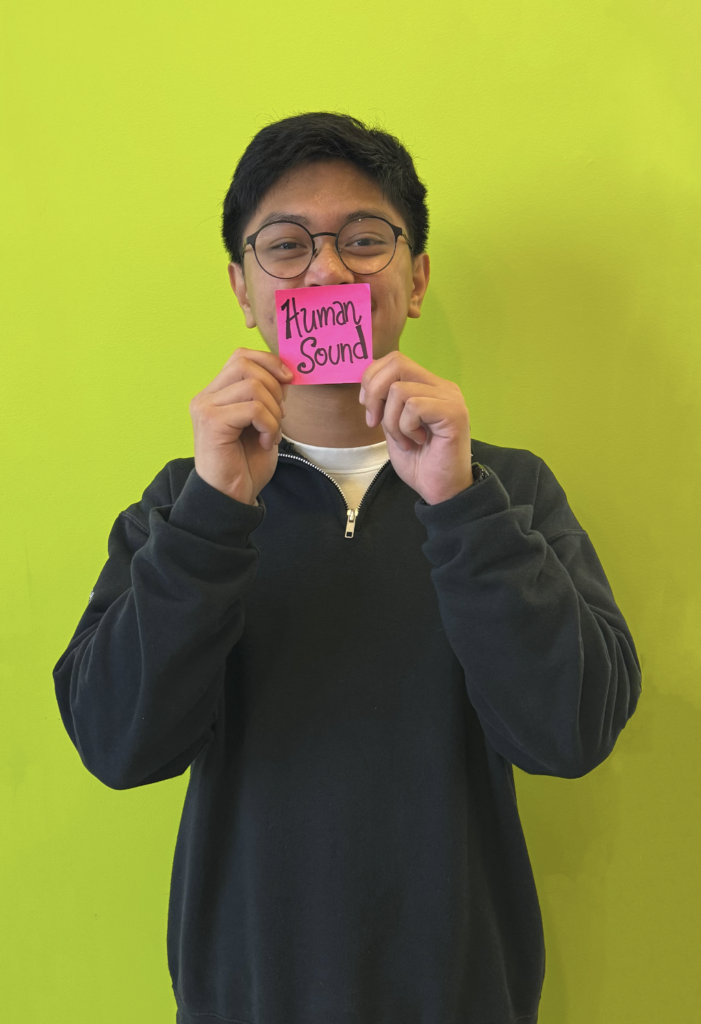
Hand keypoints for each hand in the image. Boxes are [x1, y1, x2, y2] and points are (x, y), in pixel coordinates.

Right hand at [189, 348, 291, 504]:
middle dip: (274, 387)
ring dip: (273, 412)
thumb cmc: (245, 464)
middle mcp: (205, 397)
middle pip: (245, 364)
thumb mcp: (262, 422)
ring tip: (270, 434)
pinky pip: (254, 408)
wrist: (231, 497)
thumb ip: (267, 397)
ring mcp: (205, 408)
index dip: (268, 362)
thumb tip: (285, 373)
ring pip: (253, 386)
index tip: (289, 380)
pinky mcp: (212, 422)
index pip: (241, 356)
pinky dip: (269, 425)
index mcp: (216, 393)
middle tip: (278, 416)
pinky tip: (266, 443)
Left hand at [359, 351, 472, 504]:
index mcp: (429, 387)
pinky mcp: (453, 412)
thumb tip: (367, 387)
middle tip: (376, 422)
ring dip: (391, 421)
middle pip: (397, 362)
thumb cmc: (420, 463)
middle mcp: (442, 387)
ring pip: (399, 389)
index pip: (395, 360)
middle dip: (374, 393)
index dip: (372, 380)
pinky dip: (405, 428)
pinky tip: (417, 442)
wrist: (441, 491)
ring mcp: (450, 398)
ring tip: (405, 440)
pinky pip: (414, 406)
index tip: (369, 411)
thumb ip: (386, 404)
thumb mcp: (393, 427)